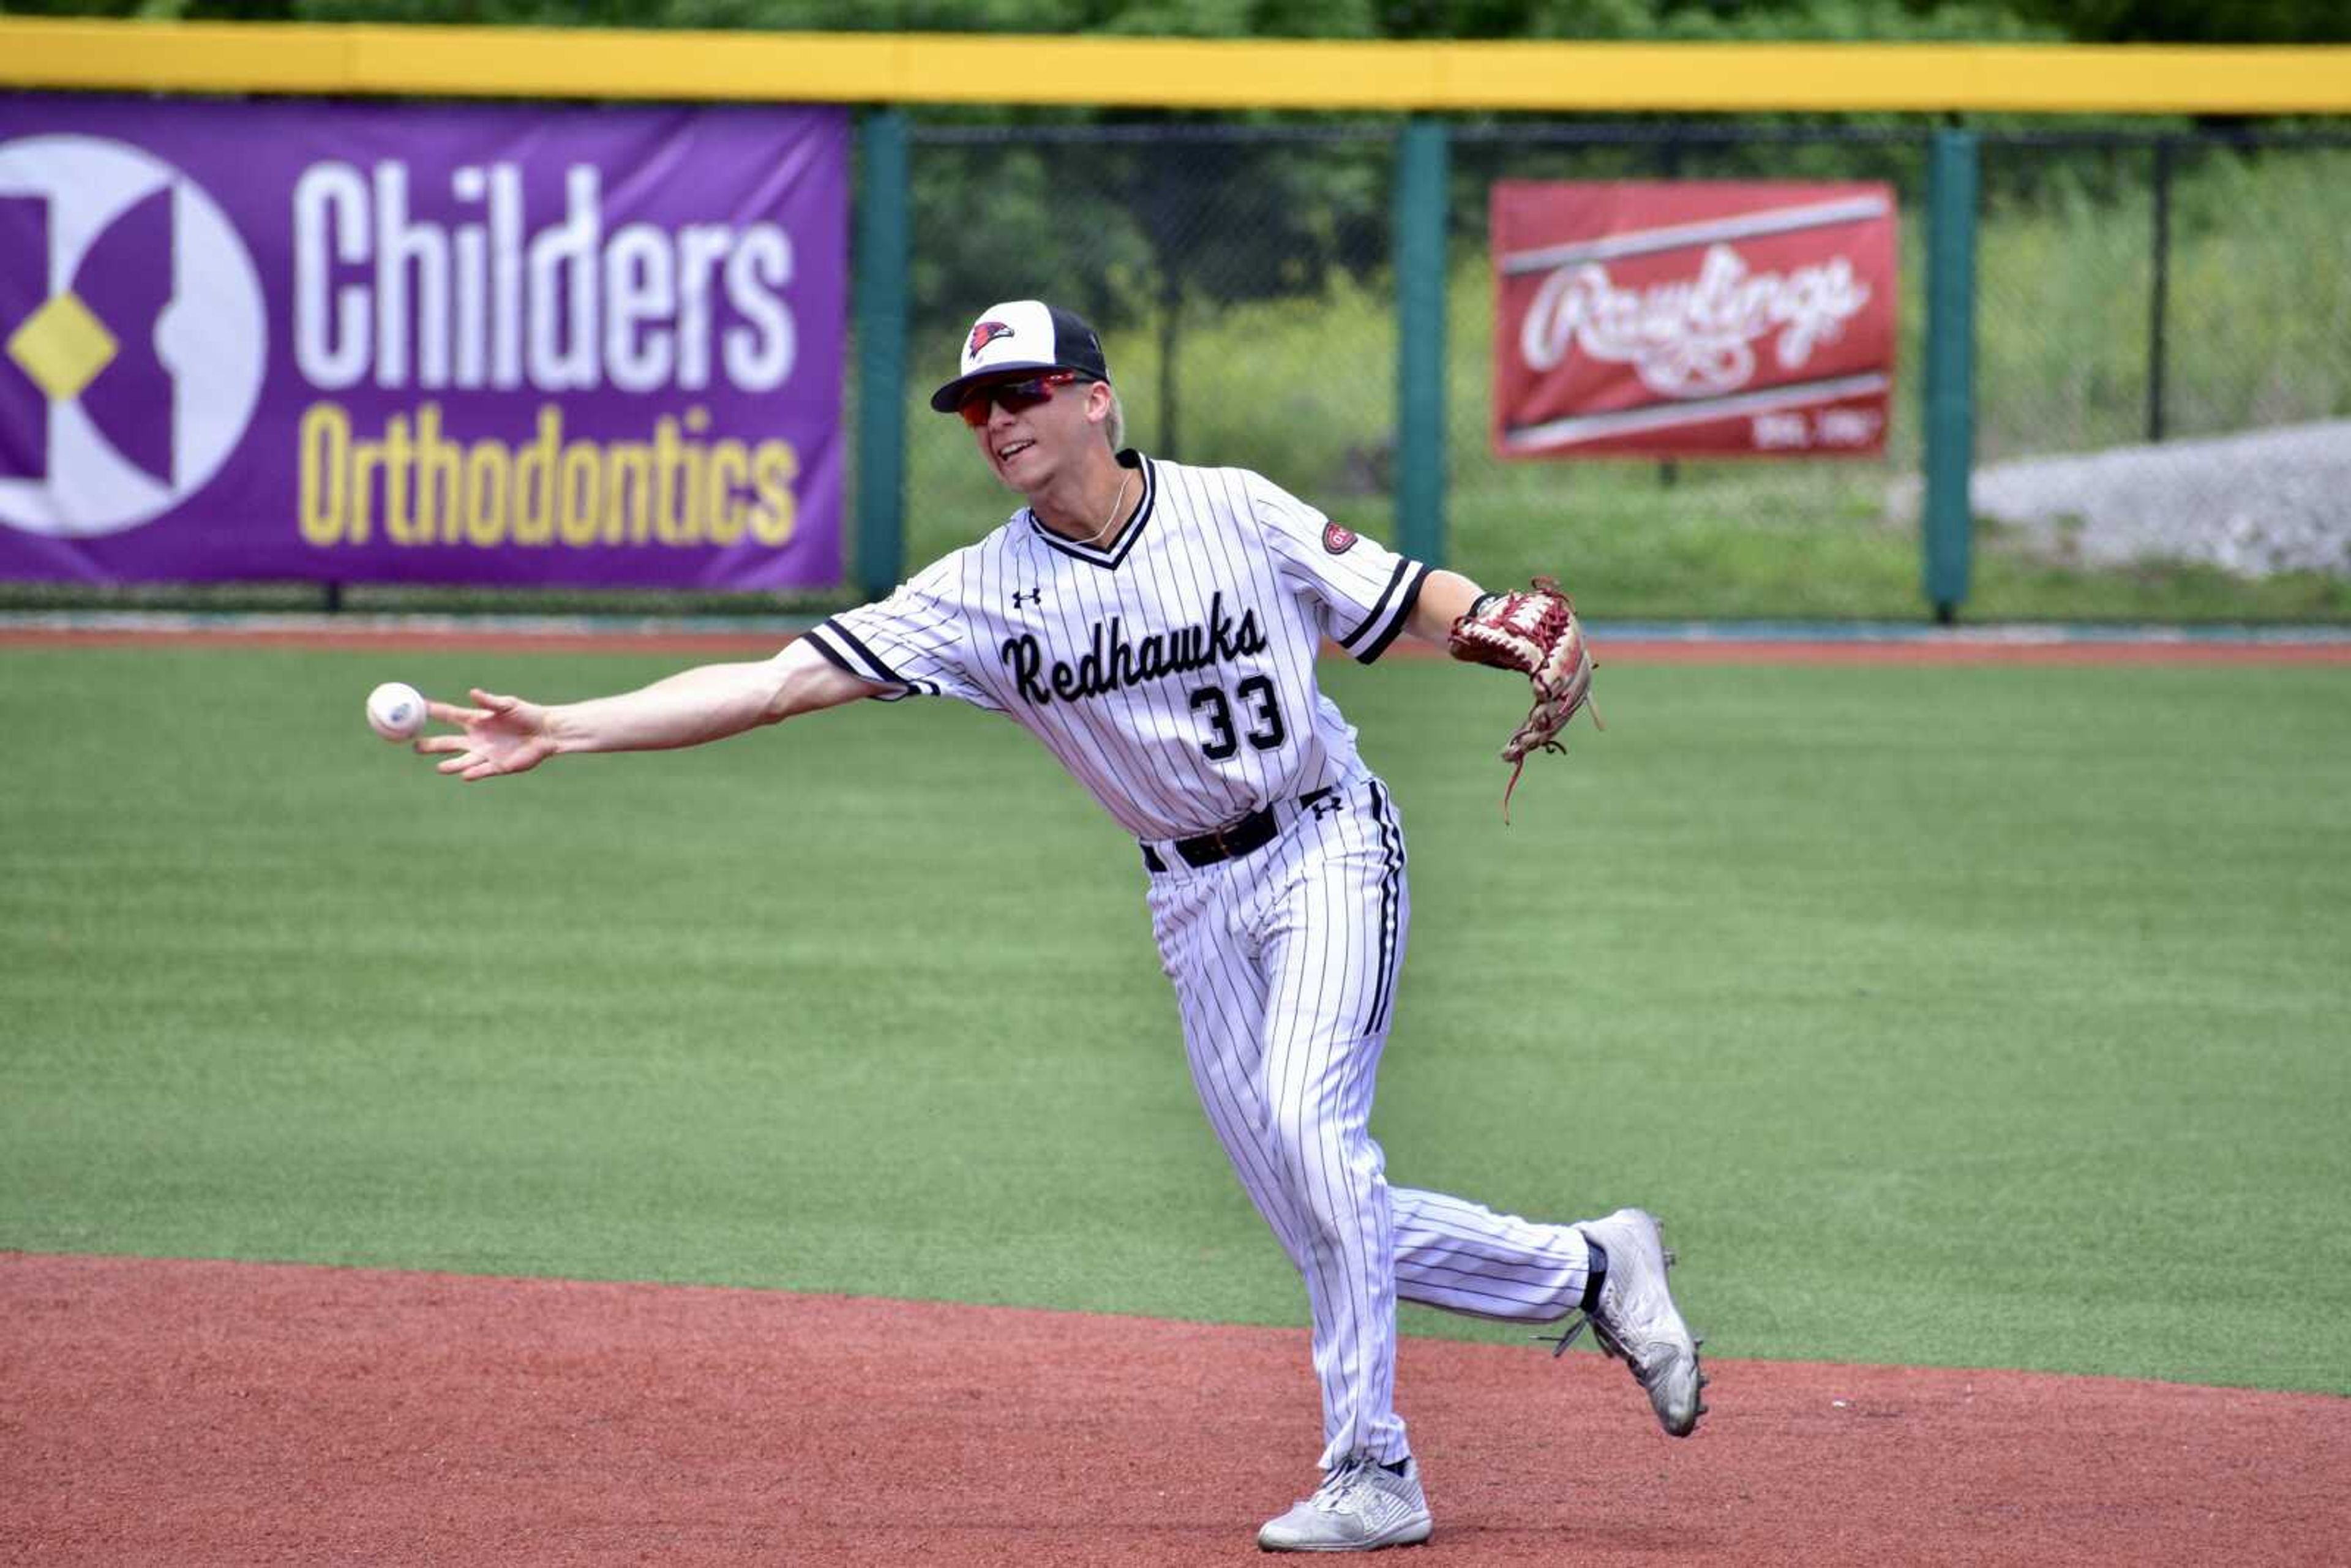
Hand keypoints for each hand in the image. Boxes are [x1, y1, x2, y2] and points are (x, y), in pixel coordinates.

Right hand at [415, 688, 557, 780]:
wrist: (546, 732)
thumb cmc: (527, 714)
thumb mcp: (507, 704)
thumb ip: (489, 701)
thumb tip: (472, 693)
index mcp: (475, 720)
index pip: (448, 715)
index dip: (432, 712)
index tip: (414, 708)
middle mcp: (476, 739)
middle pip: (448, 743)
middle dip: (431, 745)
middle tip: (415, 746)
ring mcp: (485, 754)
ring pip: (462, 761)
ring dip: (451, 765)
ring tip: (440, 767)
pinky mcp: (498, 766)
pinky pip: (482, 771)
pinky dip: (474, 773)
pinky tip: (465, 775)